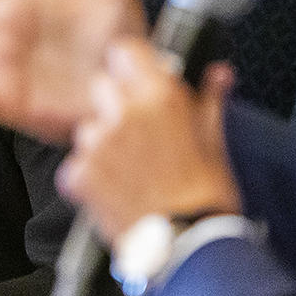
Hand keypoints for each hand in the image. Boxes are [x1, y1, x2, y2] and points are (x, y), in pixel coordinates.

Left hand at [56, 40, 239, 242]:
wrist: (189, 244)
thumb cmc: (206, 194)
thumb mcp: (214, 140)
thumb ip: (210, 99)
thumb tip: (219, 74)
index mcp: (159, 96)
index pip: (123, 51)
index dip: (129, 66)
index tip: (135, 80)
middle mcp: (123, 112)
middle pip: (101, 88)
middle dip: (114, 106)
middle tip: (136, 136)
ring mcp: (97, 144)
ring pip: (87, 128)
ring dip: (101, 144)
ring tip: (129, 171)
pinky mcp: (78, 175)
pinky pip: (76, 165)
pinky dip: (89, 178)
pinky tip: (116, 192)